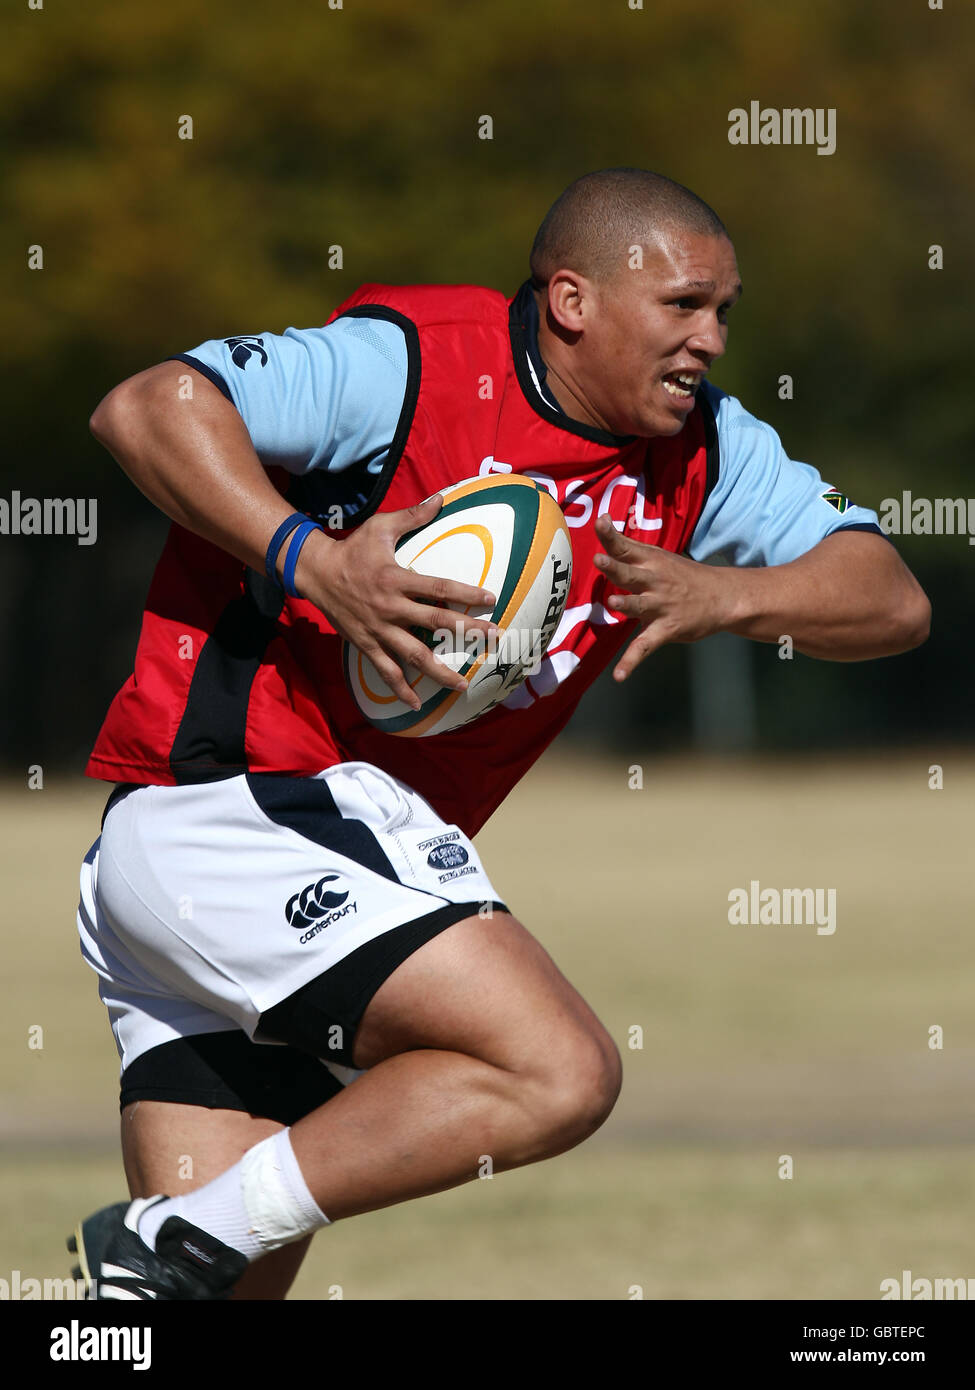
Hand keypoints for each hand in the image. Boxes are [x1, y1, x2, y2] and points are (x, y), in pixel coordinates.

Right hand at [296, 495, 498, 709]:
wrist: (316, 573)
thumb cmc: (353, 549)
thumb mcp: (381, 527)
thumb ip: (413, 516)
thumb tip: (441, 498)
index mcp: (396, 579)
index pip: (438, 588)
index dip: (465, 594)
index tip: (490, 600)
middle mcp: (390, 607)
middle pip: (435, 623)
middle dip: (467, 632)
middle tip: (494, 639)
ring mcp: (379, 630)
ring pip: (413, 654)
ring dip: (439, 671)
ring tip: (462, 683)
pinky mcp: (367, 644)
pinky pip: (386, 671)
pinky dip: (401, 688)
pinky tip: (417, 703)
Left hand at [592, 514, 732, 679]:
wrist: (724, 597)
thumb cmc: (682, 576)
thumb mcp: (658, 556)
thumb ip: (627, 545)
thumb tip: (601, 522)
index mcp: (651, 562)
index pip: (626, 547)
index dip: (611, 536)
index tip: (599, 523)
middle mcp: (655, 582)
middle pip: (631, 574)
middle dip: (615, 567)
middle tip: (599, 559)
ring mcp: (661, 606)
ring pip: (640, 606)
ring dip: (627, 605)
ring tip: (613, 604)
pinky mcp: (666, 629)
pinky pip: (645, 647)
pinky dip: (631, 662)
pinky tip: (619, 676)